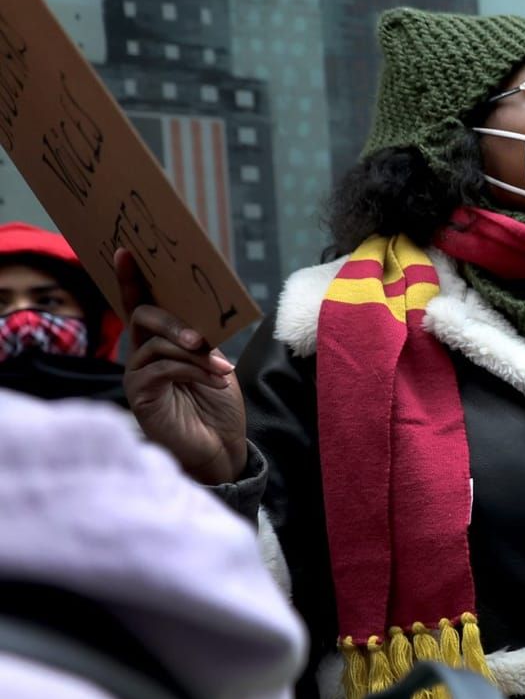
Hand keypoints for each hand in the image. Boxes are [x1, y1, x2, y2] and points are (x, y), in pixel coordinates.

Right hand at [118, 248, 247, 484]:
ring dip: (196, 355)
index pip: (141, 304)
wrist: (221, 448)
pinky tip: (215, 382)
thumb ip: (201, 340)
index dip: (131, 279)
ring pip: (157, 345)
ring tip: (222, 371)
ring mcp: (137, 375)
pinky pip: (162, 369)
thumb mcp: (214, 363)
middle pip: (144, 317)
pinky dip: (193, 372)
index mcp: (159, 342)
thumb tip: (199, 319)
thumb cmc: (216, 405)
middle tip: (200, 338)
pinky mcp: (140, 395)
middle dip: (174, 322)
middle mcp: (142, 355)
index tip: (127, 251)